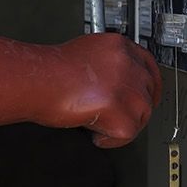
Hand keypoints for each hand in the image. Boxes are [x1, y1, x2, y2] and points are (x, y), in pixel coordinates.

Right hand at [42, 32, 161, 147]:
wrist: (37, 82)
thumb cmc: (49, 71)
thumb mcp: (85, 52)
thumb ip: (106, 63)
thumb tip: (111, 80)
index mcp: (119, 47)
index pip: (148, 65)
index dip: (147, 83)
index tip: (145, 93)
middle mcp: (129, 65)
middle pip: (148, 92)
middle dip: (133, 107)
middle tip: (114, 114)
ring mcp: (129, 91)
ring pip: (140, 117)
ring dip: (119, 123)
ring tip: (94, 119)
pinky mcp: (123, 116)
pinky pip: (125, 137)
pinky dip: (107, 139)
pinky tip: (92, 131)